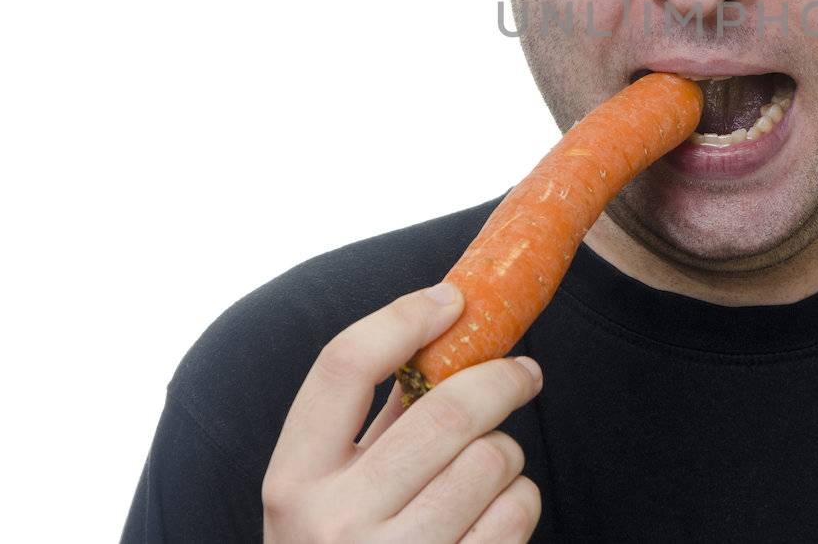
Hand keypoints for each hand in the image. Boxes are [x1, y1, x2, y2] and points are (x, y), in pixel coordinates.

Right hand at [262, 282, 543, 541]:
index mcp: (291, 482)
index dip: (404, 317)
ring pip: (494, 459)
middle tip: (526, 370)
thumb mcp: (330, 497)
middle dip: (502, 378)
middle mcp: (332, 525)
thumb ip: (374, 425)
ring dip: (508, 454)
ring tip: (490, 470)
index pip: (342, 365)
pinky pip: (516, 512)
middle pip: (447, 409)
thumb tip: (446, 328)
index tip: (453, 297)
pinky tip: (497, 513)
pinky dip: (520, 502)